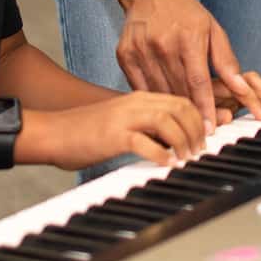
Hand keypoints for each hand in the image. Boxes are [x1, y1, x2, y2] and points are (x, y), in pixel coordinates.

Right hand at [23, 91, 206, 169]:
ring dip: (183, 141)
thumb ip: (146, 126)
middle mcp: (135, 103)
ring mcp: (124, 117)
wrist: (52, 132)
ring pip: (167, 121)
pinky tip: (166, 163)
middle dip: (197, 129)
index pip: (180, 100)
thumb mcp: (121, 122)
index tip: (207, 135)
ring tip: (186, 157)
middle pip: (180, 107)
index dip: (199, 117)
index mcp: (139, 97)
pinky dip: (161, 154)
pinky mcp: (114, 135)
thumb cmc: (86, 131)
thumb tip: (172, 139)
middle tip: (200, 149)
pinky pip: (145, 142)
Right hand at [117, 0, 260, 131]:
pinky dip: (152, 100)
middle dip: (190, 114)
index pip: (198, 81)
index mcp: (188, 37)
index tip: (210, 129)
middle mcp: (163, 43)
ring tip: (181, 126)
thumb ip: (226, 61)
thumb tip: (242, 88)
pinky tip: (160, 109)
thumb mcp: (212, 29)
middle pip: (179, 89)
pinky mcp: (125, 55)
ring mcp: (141, 50)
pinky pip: (139, 87)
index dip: (205, 108)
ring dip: (171, 111)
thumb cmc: (185, 12)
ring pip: (159, 91)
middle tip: (199, 134)